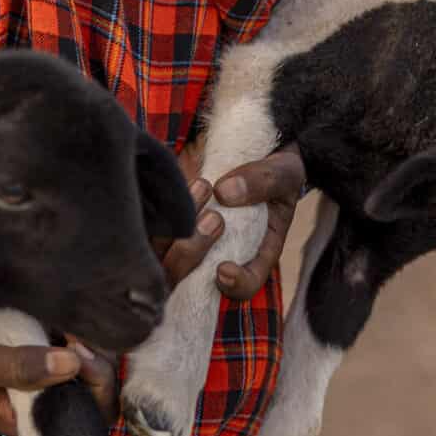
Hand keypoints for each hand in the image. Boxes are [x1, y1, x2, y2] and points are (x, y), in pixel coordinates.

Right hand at [0, 316, 117, 435]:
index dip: (94, 390)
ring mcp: (42, 369)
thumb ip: (22, 368)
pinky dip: (75, 327)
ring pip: (87, 361)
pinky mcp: (37, 343)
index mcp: (28, 419)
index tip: (78, 357)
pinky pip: (71, 339)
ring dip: (86, 340)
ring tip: (69, 321)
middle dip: (95, 361)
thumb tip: (72, 363)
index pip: (86, 420)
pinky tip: (63, 313)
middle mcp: (41, 398)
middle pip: (95, 390)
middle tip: (75, 335)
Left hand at [161, 144, 305, 300]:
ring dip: (175, 230)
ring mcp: (192, 237)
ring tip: (201, 187)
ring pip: (164, 255)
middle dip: (194, 252)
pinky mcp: (172, 220)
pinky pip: (152, 228)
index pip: (244, 286)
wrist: (254, 148)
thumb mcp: (284, 172)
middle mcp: (220, 251)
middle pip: (191, 278)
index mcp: (255, 252)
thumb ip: (264, 181)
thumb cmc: (275, 170)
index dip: (232, 287)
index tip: (223, 268)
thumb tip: (224, 193)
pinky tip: (179, 183)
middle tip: (213, 217)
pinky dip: (160, 211)